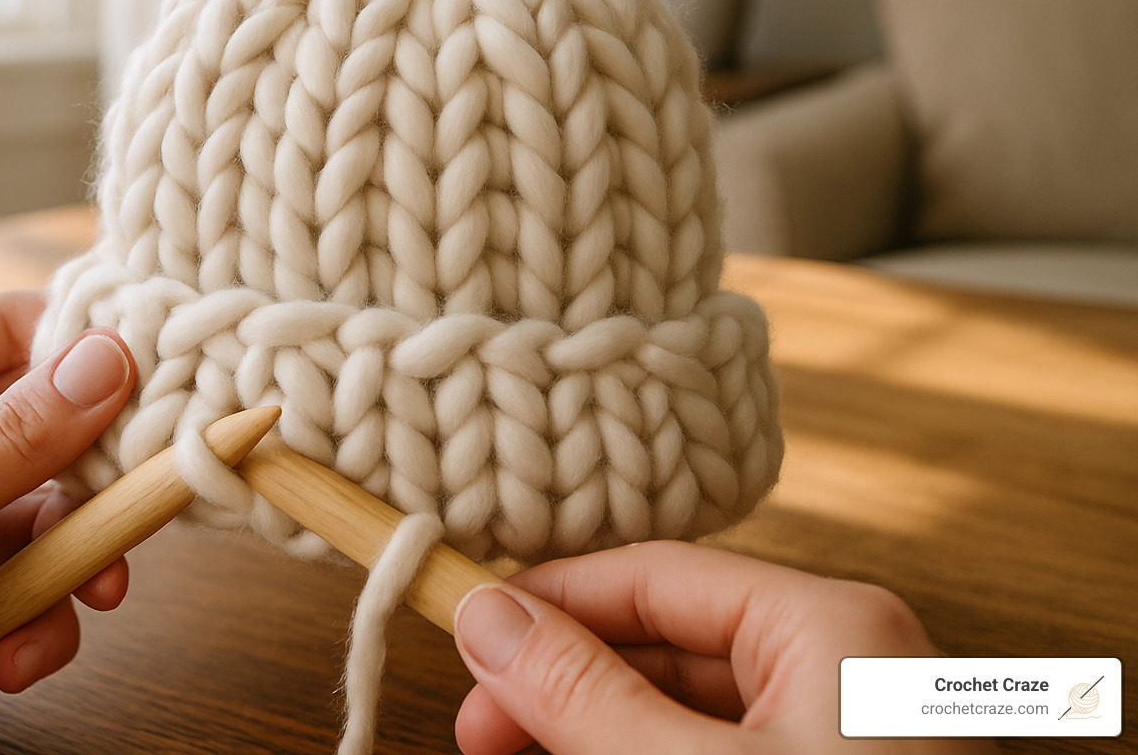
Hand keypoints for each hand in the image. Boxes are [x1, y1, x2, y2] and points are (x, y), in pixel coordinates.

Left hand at [0, 291, 135, 754]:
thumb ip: (16, 441)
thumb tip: (113, 357)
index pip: (5, 337)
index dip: (83, 355)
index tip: (159, 386)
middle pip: (40, 439)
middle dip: (89, 483)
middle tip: (136, 509)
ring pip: (38, 529)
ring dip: (66, 569)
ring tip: (82, 601)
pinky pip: (15, 603)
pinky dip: (32, 630)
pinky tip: (16, 659)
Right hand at [452, 540, 997, 754]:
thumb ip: (585, 695)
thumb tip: (486, 617)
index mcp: (829, 625)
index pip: (655, 574)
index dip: (552, 600)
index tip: (467, 633)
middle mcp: (843, 665)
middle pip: (664, 642)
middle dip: (564, 682)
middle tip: (480, 729)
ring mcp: (840, 734)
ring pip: (684, 707)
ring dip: (593, 730)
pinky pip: (717, 752)